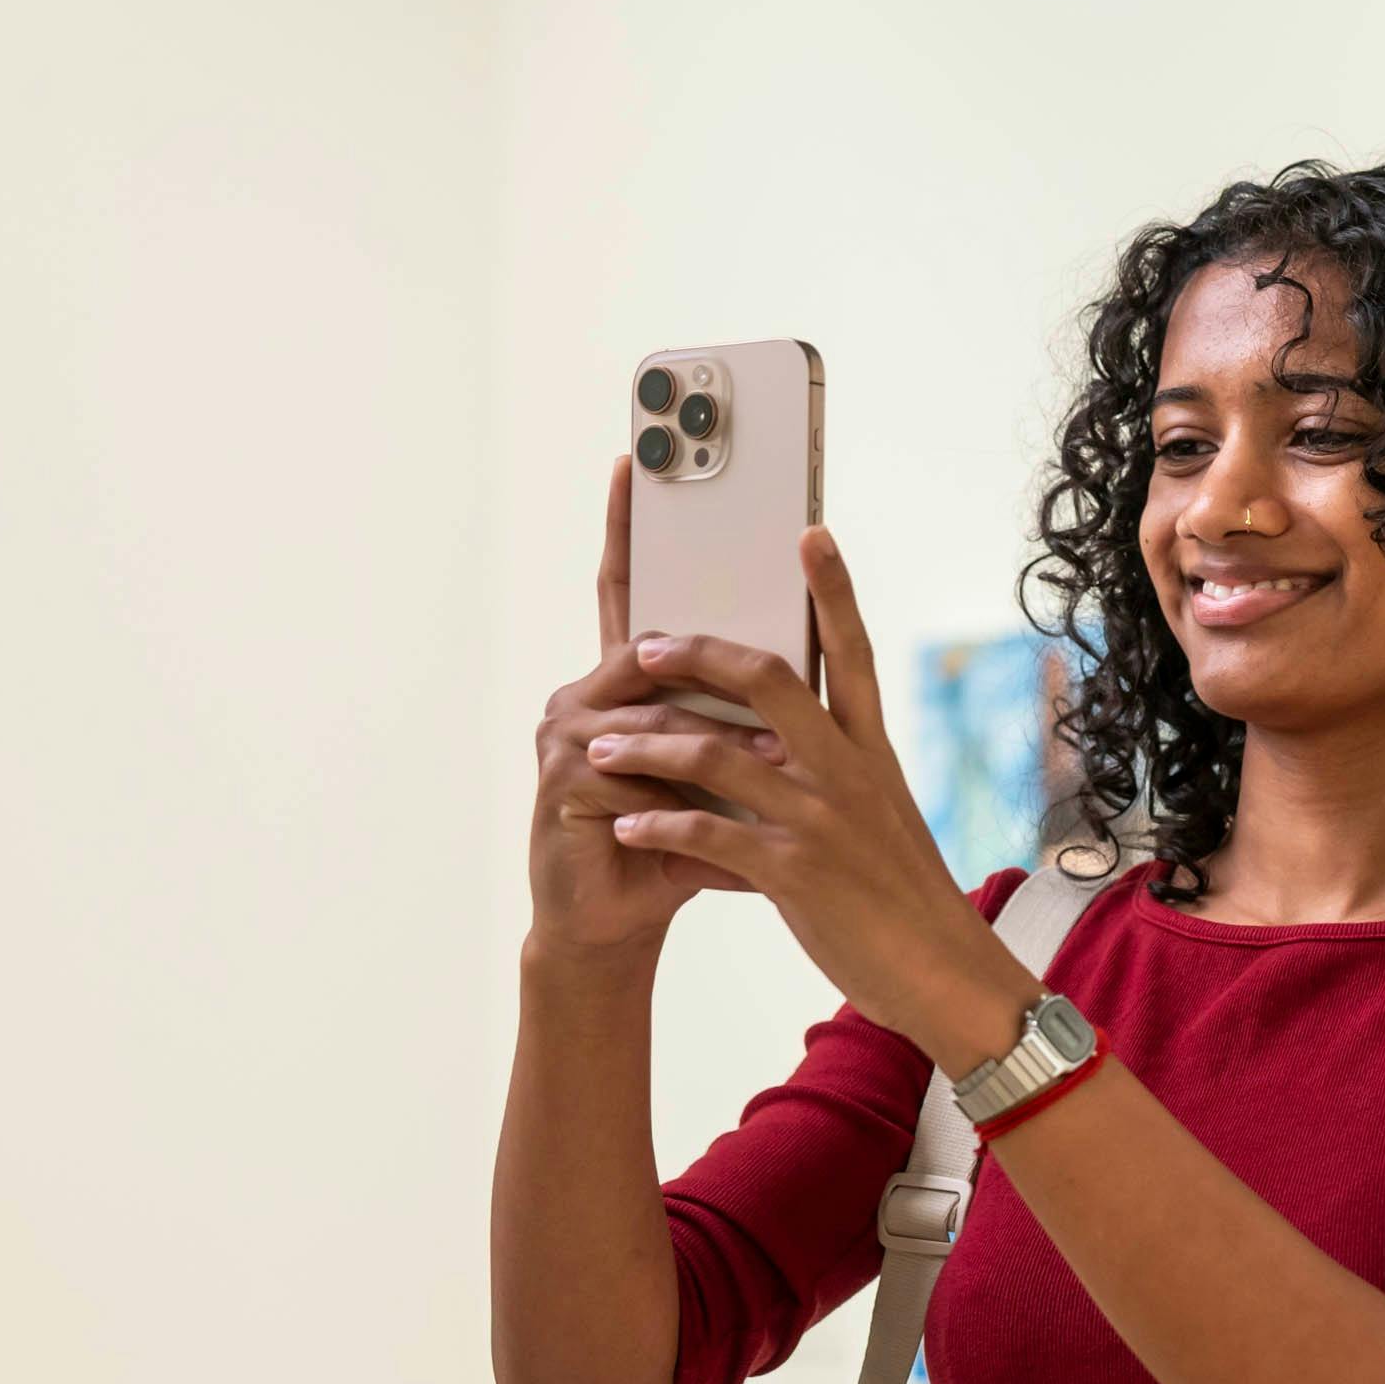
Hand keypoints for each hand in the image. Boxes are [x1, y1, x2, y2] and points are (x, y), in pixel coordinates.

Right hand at [529, 456, 778, 955]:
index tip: (636, 463)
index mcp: (630, 683)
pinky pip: (632, 764)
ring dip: (718, 736)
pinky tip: (707, 806)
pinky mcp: (560, 780)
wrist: (619, 920)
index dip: (631, 530)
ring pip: (656, 711)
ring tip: (778, 762)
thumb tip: (825, 665)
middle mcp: (589, 694)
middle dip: (703, 643)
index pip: (632, 593)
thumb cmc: (682, 845)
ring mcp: (567, 734)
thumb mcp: (733, 776)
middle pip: (652, 646)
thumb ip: (759, 721)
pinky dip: (681, 783)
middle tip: (750, 627)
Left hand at [590, 522, 1025, 1055]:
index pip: (852, 652)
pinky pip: (706, 833)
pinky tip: (625, 822)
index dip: (832, 591)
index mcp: (872, 751)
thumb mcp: (884, 819)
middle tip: (647, 644)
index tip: (810, 534)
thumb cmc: (907, 899)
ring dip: (647, 746)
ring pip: (716, 754)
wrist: (945, 975)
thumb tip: (793, 745)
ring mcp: (819, 818)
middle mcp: (847, 770)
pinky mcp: (792, 872)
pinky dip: (658, 823)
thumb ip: (841, 775)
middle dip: (698, 653)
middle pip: (767, 679)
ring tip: (600, 747)